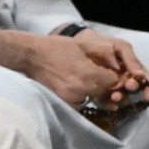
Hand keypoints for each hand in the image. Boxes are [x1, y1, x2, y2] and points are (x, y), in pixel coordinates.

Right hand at [0, 29, 128, 106]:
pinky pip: (80, 103)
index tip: (110, 74)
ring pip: (93, 99)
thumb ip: (104, 57)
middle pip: (105, 93)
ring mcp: (72, 99)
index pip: (114, 82)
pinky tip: (72, 86)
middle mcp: (82, 90)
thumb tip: (118, 67)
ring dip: (92, 93)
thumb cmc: (56, 47)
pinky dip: (80, 97)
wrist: (29, 55)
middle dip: (105, 86)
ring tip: (81, 80)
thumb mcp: (83, 46)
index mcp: (89, 75)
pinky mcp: (63, 103)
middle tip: (96, 77)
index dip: (114, 77)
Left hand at [72, 28, 148, 103]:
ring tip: (116, 96)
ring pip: (120, 95)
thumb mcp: (119, 46)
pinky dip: (109, 104)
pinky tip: (110, 105)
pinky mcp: (99, 91)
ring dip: (120, 97)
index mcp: (131, 69)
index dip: (148, 89)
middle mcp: (124, 79)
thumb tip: (141, 75)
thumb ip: (131, 59)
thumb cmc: (102, 44)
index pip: (143, 81)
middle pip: (132, 90)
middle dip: (133, 91)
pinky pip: (106, 100)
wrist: (80, 44)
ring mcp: (111, 86)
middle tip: (128, 87)